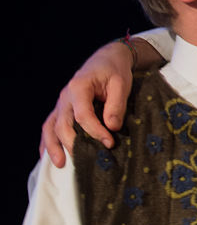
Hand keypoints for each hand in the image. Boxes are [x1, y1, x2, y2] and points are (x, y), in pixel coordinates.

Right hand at [39, 40, 138, 166]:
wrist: (106, 59)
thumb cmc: (114, 71)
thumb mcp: (121, 83)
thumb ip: (117, 104)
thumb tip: (112, 127)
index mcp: (79, 87)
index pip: (83, 115)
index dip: (95, 131)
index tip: (109, 142)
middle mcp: (65, 97)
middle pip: (63, 124)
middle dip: (74, 143)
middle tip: (88, 158)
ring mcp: (61, 104)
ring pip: (50, 128)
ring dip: (54, 147)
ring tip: (60, 164)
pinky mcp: (61, 109)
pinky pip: (48, 126)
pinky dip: (46, 142)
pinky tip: (46, 157)